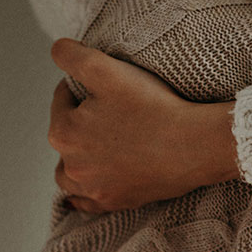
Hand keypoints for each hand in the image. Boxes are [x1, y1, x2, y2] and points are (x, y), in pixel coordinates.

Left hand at [47, 39, 238, 213]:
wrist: (194, 145)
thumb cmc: (153, 107)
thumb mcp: (108, 71)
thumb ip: (74, 57)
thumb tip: (57, 49)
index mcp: (63, 133)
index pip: (63, 98)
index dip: (84, 85)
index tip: (108, 83)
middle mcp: (71, 166)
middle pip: (68, 134)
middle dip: (82, 119)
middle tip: (113, 107)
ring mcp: (93, 188)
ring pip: (72, 170)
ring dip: (81, 155)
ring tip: (104, 141)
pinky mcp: (115, 202)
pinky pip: (89, 199)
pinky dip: (90, 188)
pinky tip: (101, 175)